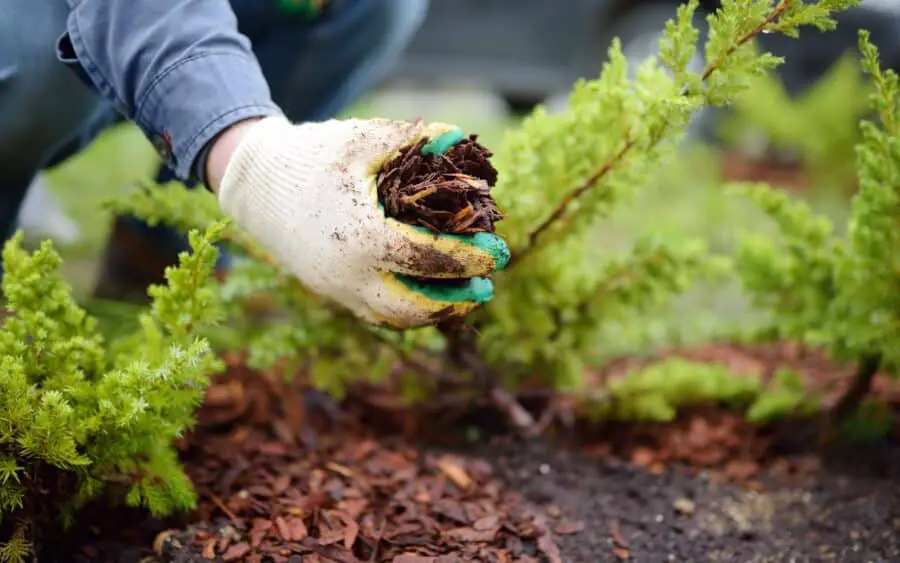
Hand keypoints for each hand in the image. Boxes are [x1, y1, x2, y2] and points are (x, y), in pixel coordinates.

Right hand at [214, 116, 509, 328]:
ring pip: (394, 319)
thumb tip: (460, 138)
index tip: (497, 252)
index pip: (428, 260)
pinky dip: (407, 311)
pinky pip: (375, 313)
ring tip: (465, 295)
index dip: (469, 258)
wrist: (255, 184)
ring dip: (435, 312)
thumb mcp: (363, 139)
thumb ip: (413, 138)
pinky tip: (430, 295)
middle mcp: (348, 274)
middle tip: (487, 284)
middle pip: (414, 307)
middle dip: (457, 298)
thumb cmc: (312, 156)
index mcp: (362, 237)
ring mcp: (336, 289)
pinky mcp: (329, 292)